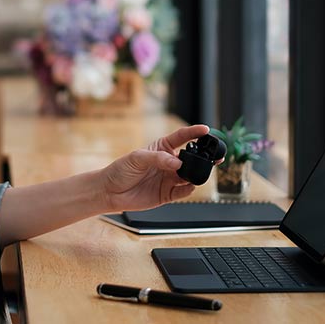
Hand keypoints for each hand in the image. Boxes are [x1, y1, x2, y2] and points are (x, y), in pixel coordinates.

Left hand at [99, 124, 222, 212]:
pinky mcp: (167, 194)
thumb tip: (177, 164)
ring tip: (200, 173)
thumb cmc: (121, 170)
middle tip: (215, 156)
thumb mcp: (137, 158)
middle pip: (191, 158)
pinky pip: (183, 192)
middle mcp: (168, 163)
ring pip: (190, 176)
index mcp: (162, 148)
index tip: (206, 129)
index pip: (182, 137)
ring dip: (197, 174)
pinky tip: (189, 186)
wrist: (110, 191)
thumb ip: (158, 158)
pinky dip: (188, 190)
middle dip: (204, 156)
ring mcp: (169, 179)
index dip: (194, 133)